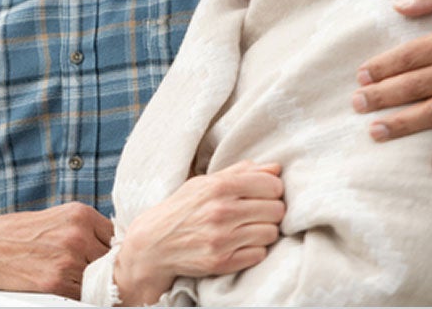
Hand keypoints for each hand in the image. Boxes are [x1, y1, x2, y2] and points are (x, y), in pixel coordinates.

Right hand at [0, 202, 112, 299]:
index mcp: (81, 214)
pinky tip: (65, 288)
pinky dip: (78, 296)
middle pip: (112, 260)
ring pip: (99, 280)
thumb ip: (86, 229)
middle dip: (103, 269)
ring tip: (75, 280)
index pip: (118, 238)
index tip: (108, 260)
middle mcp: (78, 234)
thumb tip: (115, 246)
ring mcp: (69, 259)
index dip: (113, 252)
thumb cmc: (21, 233)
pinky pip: (83, 296)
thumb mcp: (58, 217)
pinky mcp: (56, 283)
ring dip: (92, 284)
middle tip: (89, 272)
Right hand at [114, 161, 284, 305]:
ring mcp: (222, 239)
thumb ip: (240, 173)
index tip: (266, 193)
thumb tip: (275, 168)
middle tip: (258, 211)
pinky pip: (260, 254)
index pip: (271, 185)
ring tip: (249, 228)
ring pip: (271, 233)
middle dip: (271, 210)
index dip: (274, 189)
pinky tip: (241, 243)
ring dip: (264, 231)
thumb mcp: (205, 183)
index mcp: (218, 187)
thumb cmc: (183, 208)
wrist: (155, 242)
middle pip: (276, 210)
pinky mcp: (222, 262)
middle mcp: (221, 212)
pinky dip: (254, 249)